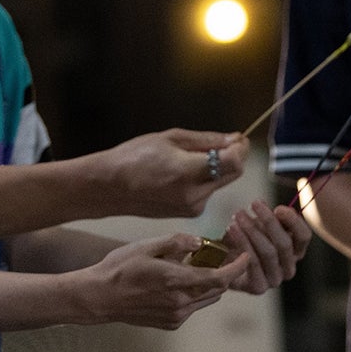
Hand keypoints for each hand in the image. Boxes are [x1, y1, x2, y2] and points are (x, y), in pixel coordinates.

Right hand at [75, 233, 250, 328]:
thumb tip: (201, 241)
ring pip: (206, 299)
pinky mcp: (170, 323)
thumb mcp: (146, 246)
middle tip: (224, 255)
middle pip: (217, 290)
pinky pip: (193, 307)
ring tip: (201, 265)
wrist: (99, 298)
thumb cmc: (120, 268)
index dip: (237, 268)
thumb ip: (176, 242)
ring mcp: (176, 316)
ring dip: (210, 283)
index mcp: (176, 282)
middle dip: (226, 273)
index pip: (218, 278)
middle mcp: (180, 304)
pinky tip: (180, 280)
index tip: (245, 255)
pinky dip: (195, 292)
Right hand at [100, 130, 246, 217]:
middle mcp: (194, 194)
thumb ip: (206, 141)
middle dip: (234, 157)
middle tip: (227, 142)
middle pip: (233, 175)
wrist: (110, 187)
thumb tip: (234, 140)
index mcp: (188, 172)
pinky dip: (205, 179)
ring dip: (218, 168)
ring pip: (221, 183)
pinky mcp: (188, 213)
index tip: (238, 138)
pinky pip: (207, 192)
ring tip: (194, 156)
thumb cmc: (134, 156)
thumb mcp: (170, 138)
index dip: (241, 149)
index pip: (233, 162)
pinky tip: (184, 171)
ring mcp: (192, 207)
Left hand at [223, 200, 310, 293]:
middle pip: (284, 243)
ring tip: (238, 215)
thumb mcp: (262, 224)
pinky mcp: (259, 287)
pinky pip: (253, 263)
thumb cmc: (247, 239)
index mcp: (295, 251)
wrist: (224, 261)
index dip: (293, 221)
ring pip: (268, 252)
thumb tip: (278, 211)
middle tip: (253, 204)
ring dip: (252, 230)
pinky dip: (242, 243)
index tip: (278, 208)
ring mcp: (275, 279)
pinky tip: (231, 229)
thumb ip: (273, 218)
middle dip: (269, 221)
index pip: (304, 236)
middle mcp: (289, 267)